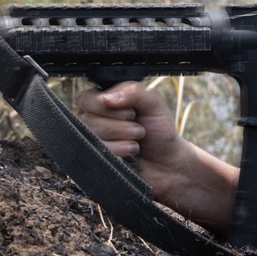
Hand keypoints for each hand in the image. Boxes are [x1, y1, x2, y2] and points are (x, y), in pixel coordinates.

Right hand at [78, 81, 237, 232]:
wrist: (169, 163)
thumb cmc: (160, 132)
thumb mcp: (153, 103)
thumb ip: (133, 92)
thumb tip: (106, 98)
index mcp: (105, 104)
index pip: (87, 100)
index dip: (108, 107)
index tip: (130, 112)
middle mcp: (95, 123)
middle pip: (89, 120)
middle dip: (121, 126)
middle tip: (139, 130)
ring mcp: (94, 144)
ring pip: (93, 138)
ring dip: (122, 140)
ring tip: (136, 144)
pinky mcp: (97, 162)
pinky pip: (97, 155)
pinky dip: (118, 154)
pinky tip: (130, 156)